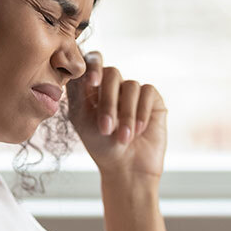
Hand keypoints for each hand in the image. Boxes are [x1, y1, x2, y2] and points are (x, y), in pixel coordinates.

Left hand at [65, 51, 167, 181]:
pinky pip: (147, 92)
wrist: (126, 168)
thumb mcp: (82, 119)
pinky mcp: (152, 99)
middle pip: (112, 73)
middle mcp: (114, 85)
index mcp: (93, 87)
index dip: (93, 66)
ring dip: (125, 114)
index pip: (92, 62)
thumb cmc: (101, 146)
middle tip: (106, 128)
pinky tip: (138, 131)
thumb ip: (78, 92)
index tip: (92, 82)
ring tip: (123, 138)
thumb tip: (80, 67)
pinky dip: (140, 112)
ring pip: (131, 85)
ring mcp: (133, 91)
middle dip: (108, 102)